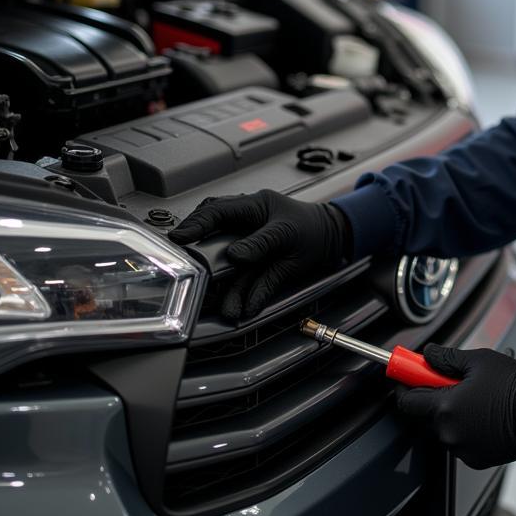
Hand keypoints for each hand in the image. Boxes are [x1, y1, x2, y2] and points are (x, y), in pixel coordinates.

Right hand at [167, 190, 352, 319]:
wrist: (335, 238)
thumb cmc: (312, 226)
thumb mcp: (288, 231)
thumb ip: (261, 243)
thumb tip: (236, 255)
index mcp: (253, 207)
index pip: (217, 212)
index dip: (196, 224)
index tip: (180, 239)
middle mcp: (248, 227)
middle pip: (215, 237)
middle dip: (201, 255)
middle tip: (185, 264)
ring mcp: (253, 249)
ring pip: (234, 270)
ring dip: (231, 290)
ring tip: (228, 308)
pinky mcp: (263, 269)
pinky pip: (252, 283)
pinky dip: (251, 296)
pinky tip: (247, 308)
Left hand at [395, 345, 515, 469]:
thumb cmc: (513, 385)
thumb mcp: (477, 360)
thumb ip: (446, 358)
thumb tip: (427, 354)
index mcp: (445, 408)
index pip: (408, 401)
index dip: (404, 385)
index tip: (406, 376)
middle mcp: (450, 434)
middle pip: (427, 415)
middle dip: (435, 398)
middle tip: (454, 382)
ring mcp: (463, 450)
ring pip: (445, 429)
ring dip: (452, 414)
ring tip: (477, 398)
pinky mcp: (477, 460)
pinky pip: (462, 442)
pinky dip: (467, 429)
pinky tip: (485, 414)